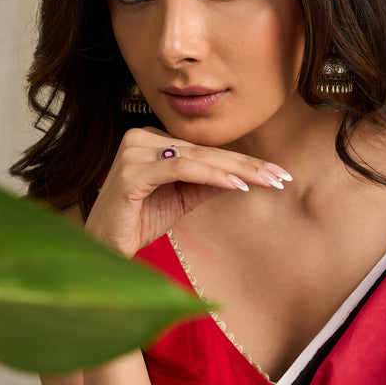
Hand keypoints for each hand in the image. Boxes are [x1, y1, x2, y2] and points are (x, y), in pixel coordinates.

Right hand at [86, 127, 291, 256]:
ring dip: (234, 170)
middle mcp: (140, 137)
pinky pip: (179, 168)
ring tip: (265, 181)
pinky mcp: (131, 172)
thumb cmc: (138, 221)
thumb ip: (208, 184)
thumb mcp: (181, 199)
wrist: (104, 247)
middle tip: (281, 176)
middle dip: (246, 166)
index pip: (205, 150)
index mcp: (151, 139)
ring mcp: (133, 152)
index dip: (242, 162)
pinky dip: (209, 176)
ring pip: (196, 157)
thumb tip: (245, 176)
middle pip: (204, 152)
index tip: (277, 174)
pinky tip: (235, 185)